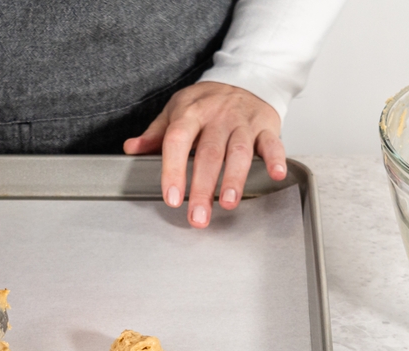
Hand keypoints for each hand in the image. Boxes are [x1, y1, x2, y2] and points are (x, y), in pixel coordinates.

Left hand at [123, 81, 286, 228]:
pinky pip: (273, 142)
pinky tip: (276, 174)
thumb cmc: (207, 101)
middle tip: (197, 216)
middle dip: (202, 188)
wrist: (245, 78)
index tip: (172, 197)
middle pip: (208, 154)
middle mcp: (217, 117)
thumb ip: (155, 134)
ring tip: (227, 203)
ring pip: (238, 151)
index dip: (173, 170)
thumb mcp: (176, 110)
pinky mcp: (266, 126)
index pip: (177, 141)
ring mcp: (243, 122)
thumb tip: (131, 148)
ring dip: (234, 179)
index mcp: (190, 113)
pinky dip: (276, 159)